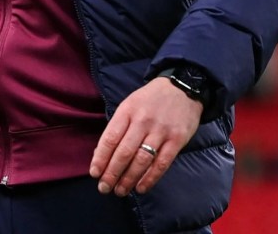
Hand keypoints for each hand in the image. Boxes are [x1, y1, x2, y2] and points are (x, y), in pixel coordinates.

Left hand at [89, 77, 202, 196]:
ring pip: (141, 160)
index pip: (110, 138)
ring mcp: (161, 131)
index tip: (94, 173)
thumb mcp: (130, 104)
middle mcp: (143, 121)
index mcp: (128, 110)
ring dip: (128, 179)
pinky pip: (161, 164)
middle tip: (104, 188)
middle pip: (124, 152)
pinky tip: (140, 188)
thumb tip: (102, 153)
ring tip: (120, 191)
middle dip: (112, 173)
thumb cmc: (150, 99)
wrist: (182, 87)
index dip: (101, 158)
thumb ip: (118, 126)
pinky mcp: (177, 140)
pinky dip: (150, 179)